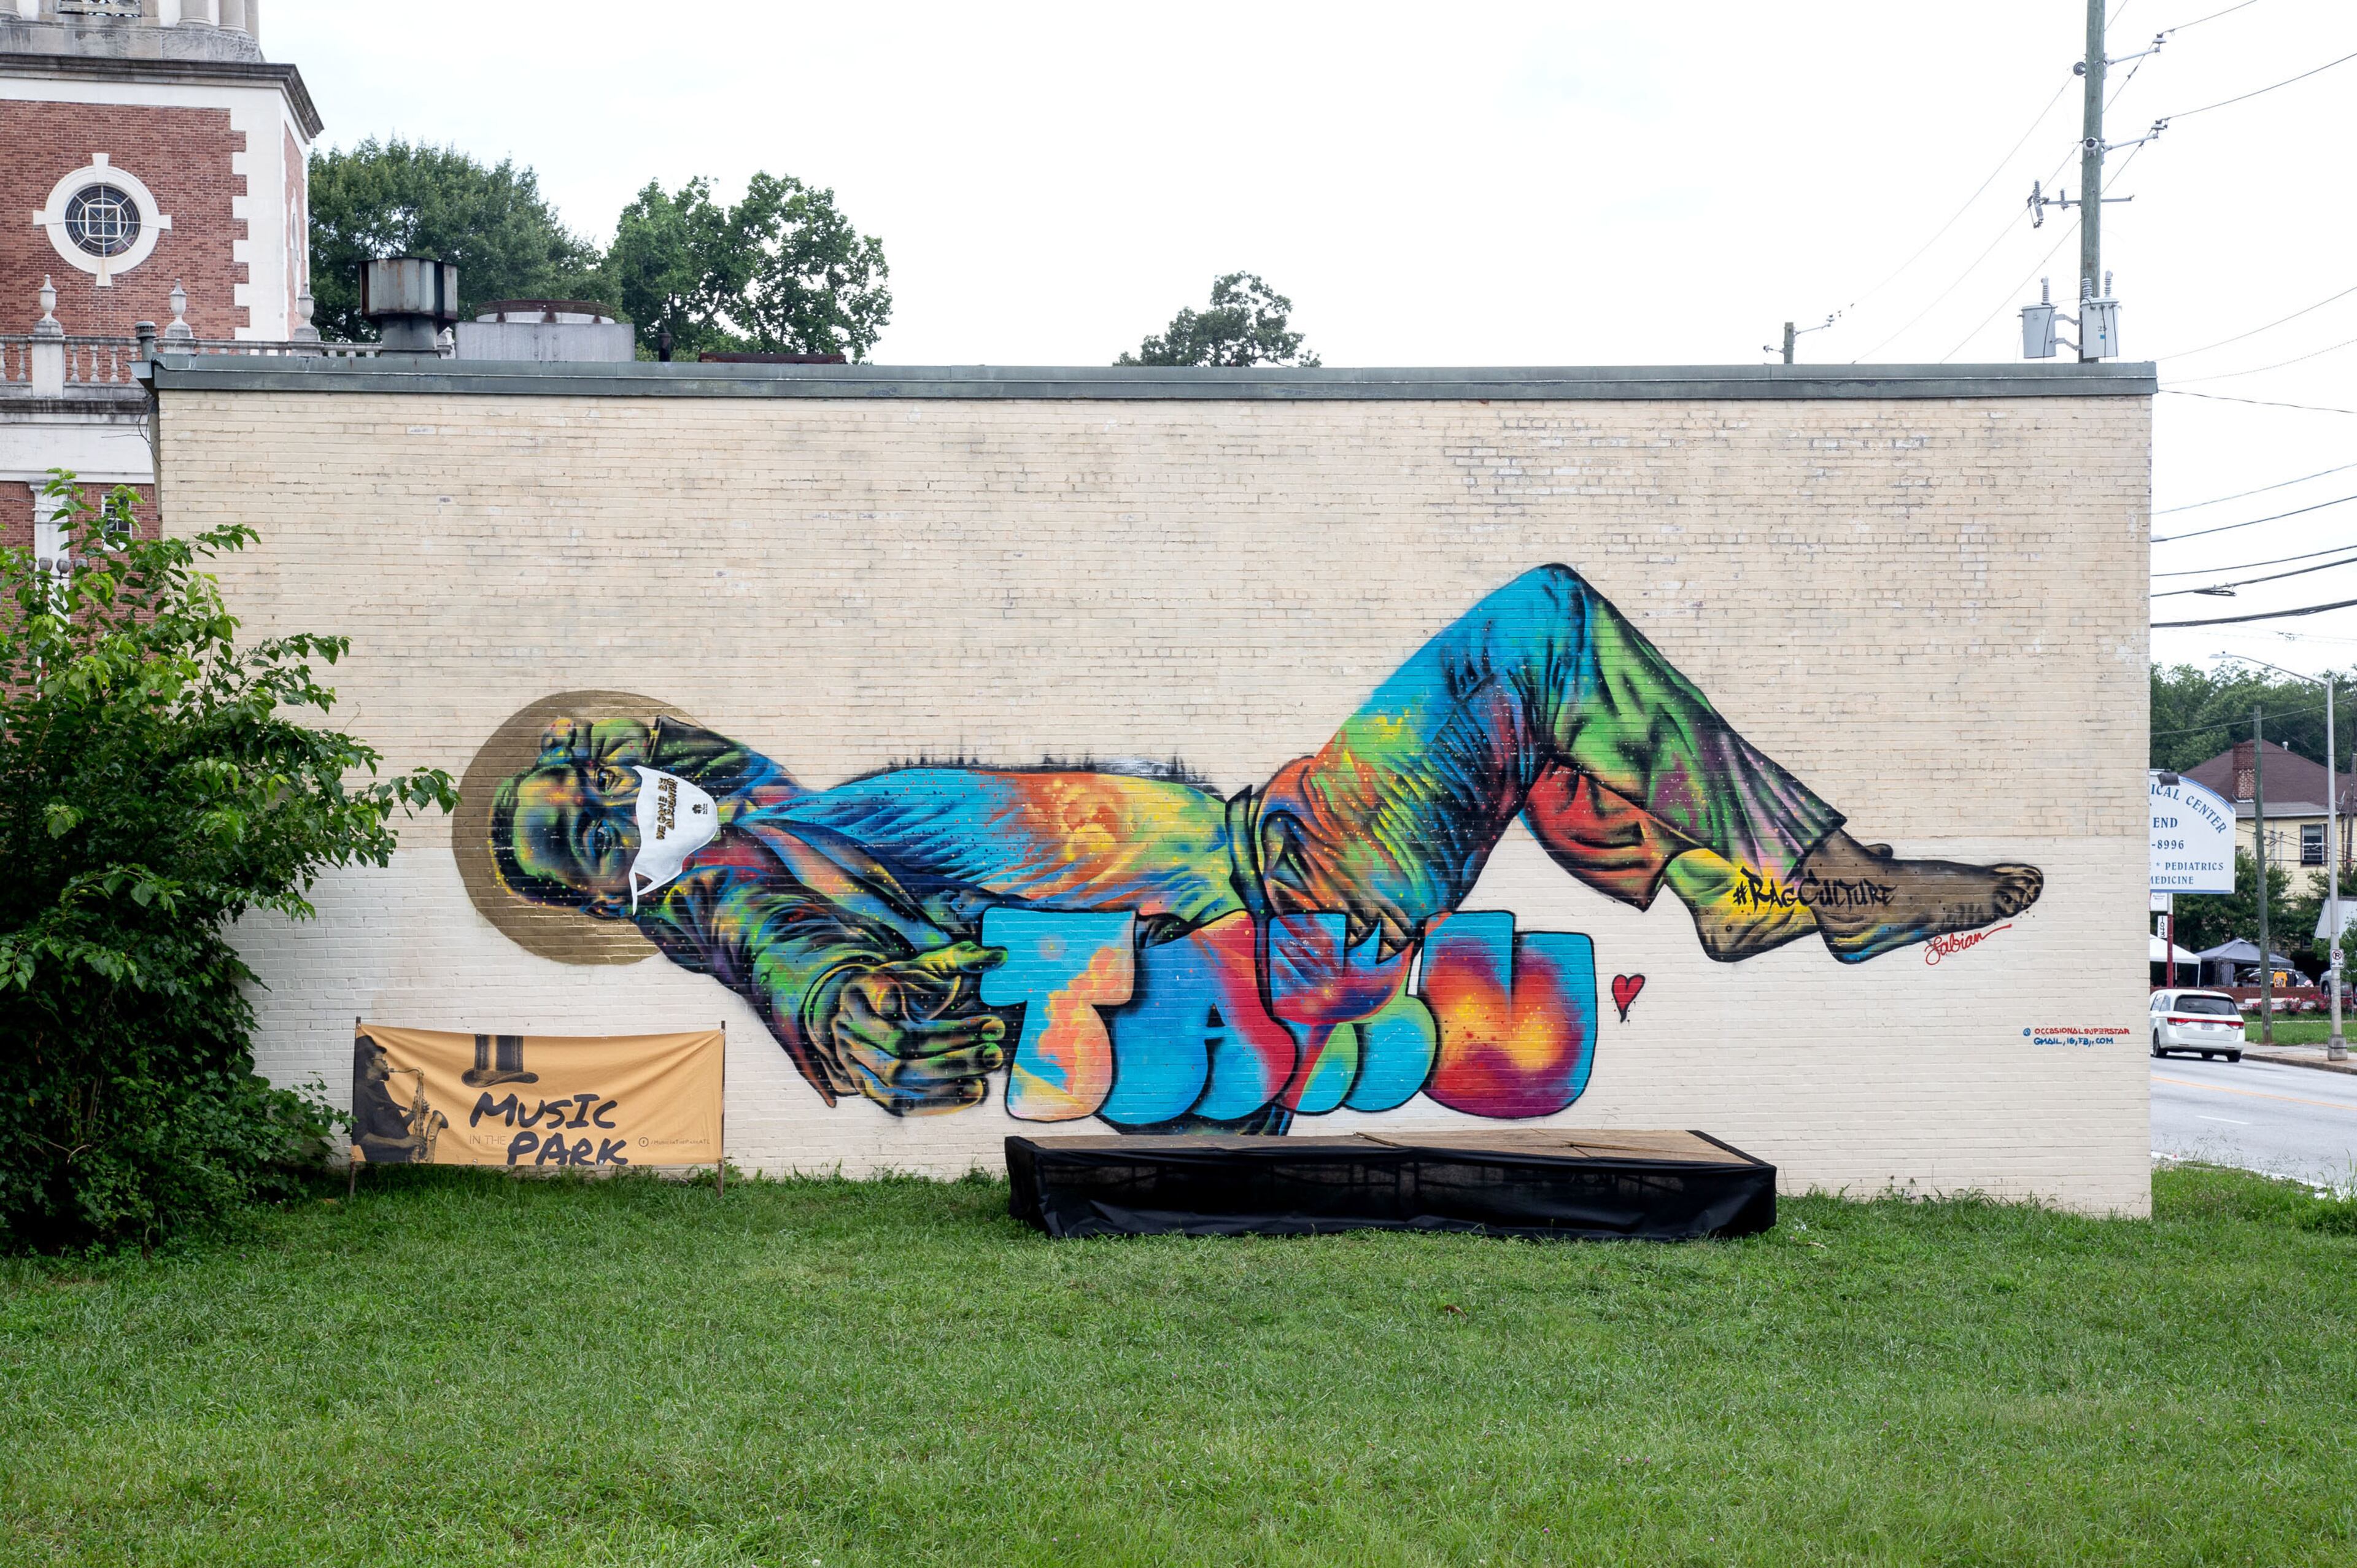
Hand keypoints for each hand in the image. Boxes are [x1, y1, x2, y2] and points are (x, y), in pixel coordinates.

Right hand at [829, 942, 1009, 1115]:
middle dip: (953, 1042)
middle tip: (996, 1038)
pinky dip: (938, 1102)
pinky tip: (975, 1091)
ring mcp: (854, 1062)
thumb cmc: (907, 985)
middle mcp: (849, 1027)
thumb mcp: (929, 964)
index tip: (975, 1006)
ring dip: (949, 1074)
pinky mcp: (868, 1089)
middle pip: (900, 1041)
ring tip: (990, 1061)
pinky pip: (900, 1104)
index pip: (890, 996)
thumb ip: (962, 957)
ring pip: (899, 1077)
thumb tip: (1001, 955)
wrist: (877, 1014)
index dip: (935, 1014)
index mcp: (859, 990)